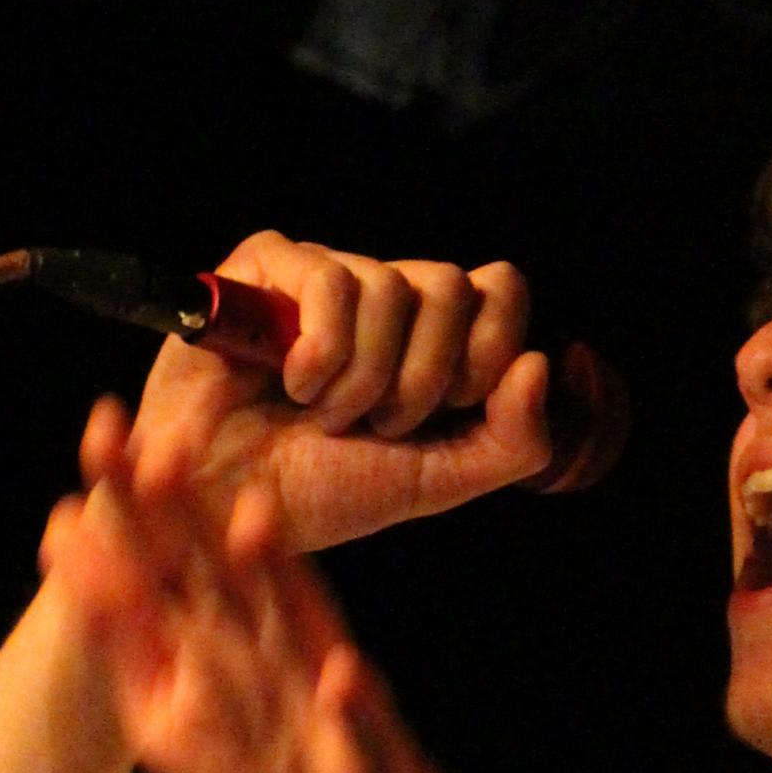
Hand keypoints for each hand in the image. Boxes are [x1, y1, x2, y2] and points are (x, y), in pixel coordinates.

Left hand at [40, 398, 497, 772]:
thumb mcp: (164, 714)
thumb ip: (120, 638)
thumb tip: (60, 543)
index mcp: (213, 636)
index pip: (165, 556)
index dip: (132, 500)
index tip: (98, 431)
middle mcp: (267, 645)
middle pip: (221, 567)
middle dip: (190, 512)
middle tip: (154, 439)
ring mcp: (319, 693)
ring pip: (297, 626)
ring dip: (280, 582)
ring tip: (252, 527)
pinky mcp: (365, 751)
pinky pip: (358, 727)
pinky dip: (350, 706)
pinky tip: (342, 678)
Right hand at [129, 234, 552, 555]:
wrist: (230, 506)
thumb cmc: (326, 493)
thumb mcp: (439, 481)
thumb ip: (514, 440)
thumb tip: (541, 362)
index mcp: (432, 334)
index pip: (501, 288)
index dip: (487, 351)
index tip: (447, 411)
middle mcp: (384, 294)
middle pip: (452, 285)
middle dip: (423, 378)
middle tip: (379, 423)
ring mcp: (324, 274)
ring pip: (392, 288)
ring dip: (364, 379)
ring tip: (323, 414)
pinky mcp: (265, 265)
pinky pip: (331, 281)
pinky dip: (322, 354)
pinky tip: (292, 385)